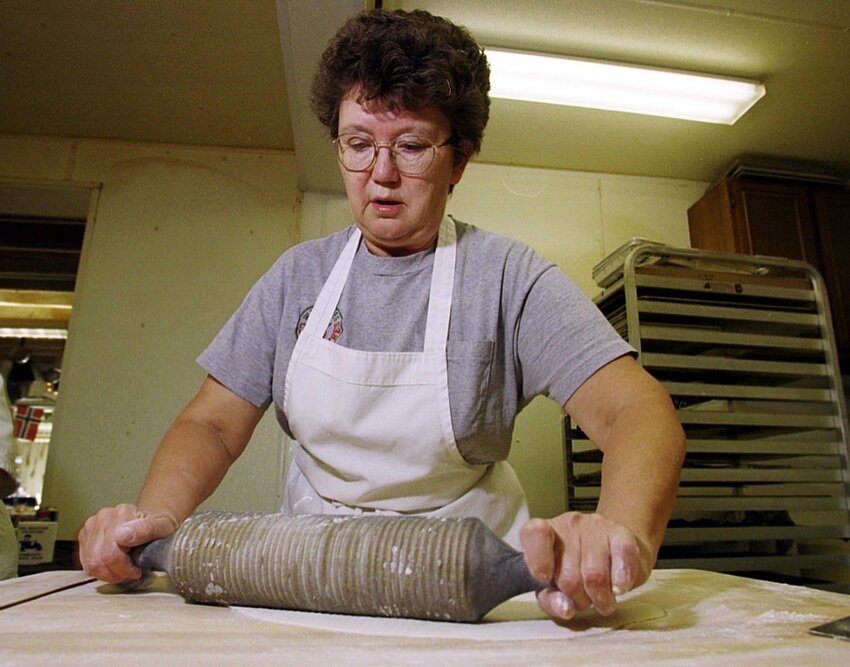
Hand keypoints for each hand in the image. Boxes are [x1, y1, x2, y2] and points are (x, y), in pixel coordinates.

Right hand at [77, 503, 178, 583]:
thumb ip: (146, 530)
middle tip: (129, 575)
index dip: (123, 568)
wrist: (150, 518)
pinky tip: (112, 567)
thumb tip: (124, 536)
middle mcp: (103, 516)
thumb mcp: (163, 527)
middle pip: (98, 559)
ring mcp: (92, 524)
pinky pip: (85, 561)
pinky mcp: (85, 534)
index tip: (136, 572)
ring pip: (89, 562)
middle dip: (115, 574)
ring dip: (106, 574)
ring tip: (122, 573)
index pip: (111, 552)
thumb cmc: (158, 525)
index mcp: (122, 513)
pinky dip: (98, 570)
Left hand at [520, 512, 651, 620]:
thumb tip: (566, 609)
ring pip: (595, 575)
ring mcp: (595, 525)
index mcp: (545, 532)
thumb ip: (552, 601)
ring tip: (602, 598)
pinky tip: (619, 587)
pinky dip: (621, 579)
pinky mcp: (620, 533)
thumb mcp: (553, 587)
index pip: (533, 533)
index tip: (545, 578)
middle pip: (568, 576)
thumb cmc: (574, 571)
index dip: (538, 560)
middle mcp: (568, 524)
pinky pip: (623, 556)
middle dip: (578, 599)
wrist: (609, 552)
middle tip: (583, 598)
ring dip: (600, 598)